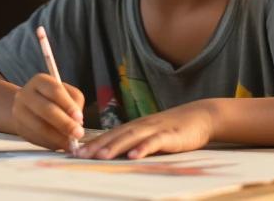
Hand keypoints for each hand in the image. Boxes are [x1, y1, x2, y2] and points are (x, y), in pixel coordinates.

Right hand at [11, 74, 84, 150]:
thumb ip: (74, 103)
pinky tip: (59, 145)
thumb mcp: (66, 93)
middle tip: (78, 134)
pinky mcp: (18, 128)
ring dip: (58, 137)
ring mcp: (19, 111)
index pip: (55, 91)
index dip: (69, 106)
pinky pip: (36, 138)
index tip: (80, 118)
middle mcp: (25, 94)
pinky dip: (50, 143)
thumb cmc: (52, 99)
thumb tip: (77, 121)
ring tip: (71, 144)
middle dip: (65, 124)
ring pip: (39, 127)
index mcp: (40, 81)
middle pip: (46, 109)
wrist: (26, 106)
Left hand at [76, 100, 214, 159]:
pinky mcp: (170, 135)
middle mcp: (141, 126)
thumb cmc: (174, 129)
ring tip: (100, 156)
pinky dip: (144, 148)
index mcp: (135, 127)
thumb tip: (114, 154)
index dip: (92, 143)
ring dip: (115, 147)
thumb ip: (134, 141)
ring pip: (131, 138)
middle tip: (79, 155)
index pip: (109, 135)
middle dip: (96, 146)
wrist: (200, 116)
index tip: (74, 151)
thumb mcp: (151, 134)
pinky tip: (134, 156)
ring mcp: (155, 129)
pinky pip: (155, 142)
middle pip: (115, 135)